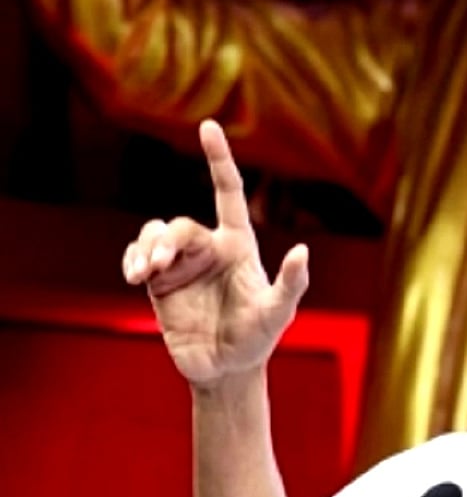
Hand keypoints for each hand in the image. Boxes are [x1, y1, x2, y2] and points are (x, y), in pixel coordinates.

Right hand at [122, 120, 309, 386]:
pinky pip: (137, 256)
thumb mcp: (280, 313)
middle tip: (160, 268)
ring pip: (154, 234)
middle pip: (180, 225)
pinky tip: (135, 276)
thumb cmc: (259, 339)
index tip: (208, 126)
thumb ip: (292, 283)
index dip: (219, 158)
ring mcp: (181, 265)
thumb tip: (303, 250)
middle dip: (167, 241)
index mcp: (239, 244)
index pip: (227, 191)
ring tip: (144, 274)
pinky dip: (132, 260)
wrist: (226, 370)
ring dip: (145, 248)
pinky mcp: (158, 284)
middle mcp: (208, 248)